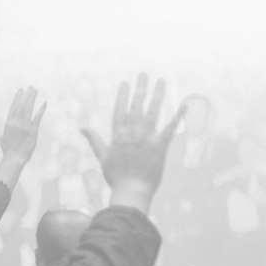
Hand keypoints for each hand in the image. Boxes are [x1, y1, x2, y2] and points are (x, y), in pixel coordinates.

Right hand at [0, 87, 46, 161]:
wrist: (15, 158)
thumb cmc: (8, 151)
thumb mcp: (3, 140)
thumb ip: (3, 135)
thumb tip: (2, 135)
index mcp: (8, 123)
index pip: (13, 106)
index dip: (17, 97)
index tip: (21, 90)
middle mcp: (16, 122)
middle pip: (22, 105)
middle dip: (26, 95)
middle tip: (31, 87)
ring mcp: (25, 125)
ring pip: (29, 108)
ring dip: (32, 99)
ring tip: (35, 91)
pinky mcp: (33, 130)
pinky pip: (38, 117)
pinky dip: (41, 109)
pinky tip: (44, 103)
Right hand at [82, 73, 184, 203]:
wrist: (132, 191)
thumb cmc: (116, 176)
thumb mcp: (102, 156)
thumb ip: (94, 139)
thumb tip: (82, 127)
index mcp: (118, 135)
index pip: (120, 109)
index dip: (123, 95)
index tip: (125, 82)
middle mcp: (132, 133)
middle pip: (137, 105)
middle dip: (140, 88)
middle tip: (143, 74)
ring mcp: (147, 138)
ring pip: (153, 111)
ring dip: (157, 95)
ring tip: (161, 81)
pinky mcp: (161, 145)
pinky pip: (170, 127)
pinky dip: (177, 115)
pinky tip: (183, 103)